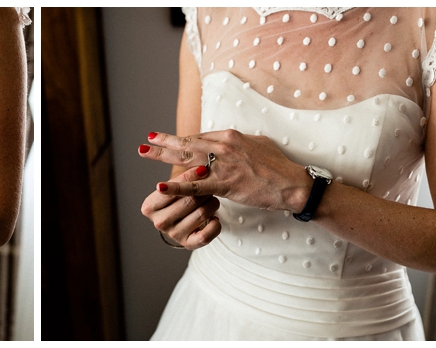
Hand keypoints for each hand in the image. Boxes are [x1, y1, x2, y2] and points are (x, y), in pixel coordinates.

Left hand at [140, 130, 311, 211]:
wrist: (291, 184)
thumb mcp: (259, 144)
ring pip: (186, 158)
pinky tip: (161, 184)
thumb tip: (231, 141)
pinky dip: (176, 185)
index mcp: (231, 136)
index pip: (200, 137)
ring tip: (144, 152)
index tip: (168, 139)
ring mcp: (222, 164)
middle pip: (187, 143)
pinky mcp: (225, 183)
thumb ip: (241, 142)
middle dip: (164, 141)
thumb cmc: (278, 166)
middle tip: (146, 140)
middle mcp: (223, 146)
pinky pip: (195, 185)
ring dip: (162, 155)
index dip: (183, 140)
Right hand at [140, 165, 221, 249]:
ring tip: (212, 199)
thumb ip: (185, 177)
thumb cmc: (177, 198)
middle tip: (209, 186)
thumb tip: (203, 169)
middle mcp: (159, 222)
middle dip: (204, 191)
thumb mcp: (175, 186)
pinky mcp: (188, 244)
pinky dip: (215, 224)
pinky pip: (206, 235)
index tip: (203, 170)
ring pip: (202, 213)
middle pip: (190, 200)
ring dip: (212, 204)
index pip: (172, 189)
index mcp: (150, 207)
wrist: (180, 219)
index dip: (190, 179)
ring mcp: (174, 234)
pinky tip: (214, 217)